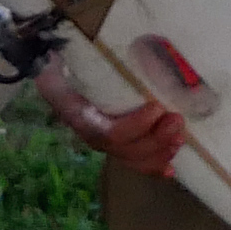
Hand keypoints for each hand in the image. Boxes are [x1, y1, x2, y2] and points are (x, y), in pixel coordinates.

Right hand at [39, 64, 185, 173]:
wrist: (51, 69)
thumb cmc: (65, 63)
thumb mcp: (60, 61)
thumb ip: (60, 64)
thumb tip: (62, 59)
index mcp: (75, 110)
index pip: (104, 129)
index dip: (134, 125)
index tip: (156, 108)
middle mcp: (86, 129)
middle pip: (120, 147)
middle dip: (152, 139)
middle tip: (176, 120)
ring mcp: (98, 138)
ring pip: (128, 156)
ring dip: (157, 151)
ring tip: (179, 137)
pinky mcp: (113, 140)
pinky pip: (131, 160)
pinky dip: (152, 166)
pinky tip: (171, 170)